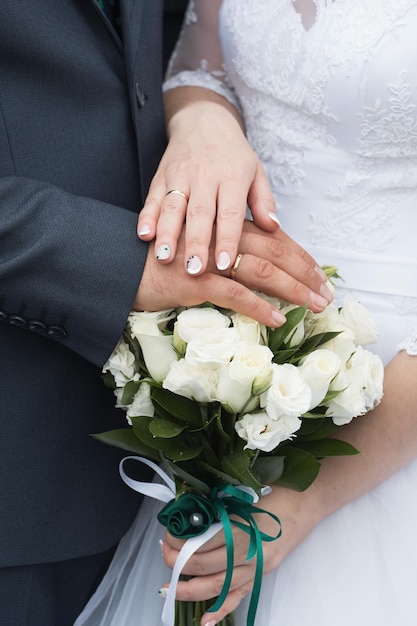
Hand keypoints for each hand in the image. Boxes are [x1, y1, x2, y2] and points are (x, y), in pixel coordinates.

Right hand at [134, 220, 332, 327]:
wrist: (118, 263)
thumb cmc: (163, 254)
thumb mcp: (199, 237)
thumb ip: (234, 233)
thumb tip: (268, 237)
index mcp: (224, 220)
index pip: (272, 236)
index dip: (300, 255)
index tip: (321, 274)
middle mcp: (219, 234)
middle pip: (273, 250)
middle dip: (304, 272)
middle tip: (326, 294)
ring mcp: (206, 257)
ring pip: (259, 269)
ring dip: (290, 289)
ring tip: (313, 306)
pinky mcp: (193, 280)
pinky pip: (232, 294)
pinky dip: (257, 307)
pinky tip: (275, 320)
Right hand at [137, 91, 279, 274]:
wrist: (203, 120)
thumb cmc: (233, 155)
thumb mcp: (256, 172)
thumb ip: (263, 201)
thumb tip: (274, 228)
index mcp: (232, 176)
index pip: (230, 212)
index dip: (228, 239)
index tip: (226, 264)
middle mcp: (204, 175)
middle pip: (199, 213)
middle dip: (195, 243)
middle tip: (194, 270)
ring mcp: (179, 175)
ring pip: (172, 207)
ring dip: (167, 234)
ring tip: (164, 258)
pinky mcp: (160, 176)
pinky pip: (152, 199)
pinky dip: (146, 217)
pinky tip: (144, 236)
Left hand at [160, 350, 416, 624]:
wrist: (310, 498)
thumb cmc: (279, 486)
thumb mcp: (246, 489)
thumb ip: (219, 502)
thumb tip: (188, 510)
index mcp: (244, 527)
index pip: (203, 545)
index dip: (180, 544)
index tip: (166, 535)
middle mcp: (251, 553)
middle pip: (207, 567)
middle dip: (179, 563)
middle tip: (164, 555)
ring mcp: (259, 567)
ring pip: (220, 587)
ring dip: (191, 589)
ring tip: (170, 588)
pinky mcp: (264, 573)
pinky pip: (241, 596)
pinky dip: (222, 610)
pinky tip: (205, 621)